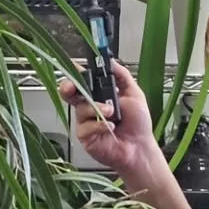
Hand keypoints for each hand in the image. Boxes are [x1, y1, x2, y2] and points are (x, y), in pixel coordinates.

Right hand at [59, 61, 158, 181]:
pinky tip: (110, 127)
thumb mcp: (134, 94)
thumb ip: (122, 76)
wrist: (140, 147)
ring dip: (97, 108)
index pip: (82, 80)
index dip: (76, 73)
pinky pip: (85, 126)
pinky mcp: (84, 136)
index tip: (75, 67)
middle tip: (72, 88)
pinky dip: (99, 124)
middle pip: (70, 93)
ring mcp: (85, 121)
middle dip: (68, 87)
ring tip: (112, 113)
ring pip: (81, 108)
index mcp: (99, 94)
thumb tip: (110, 61)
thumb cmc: (138, 124)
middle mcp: (89, 106)